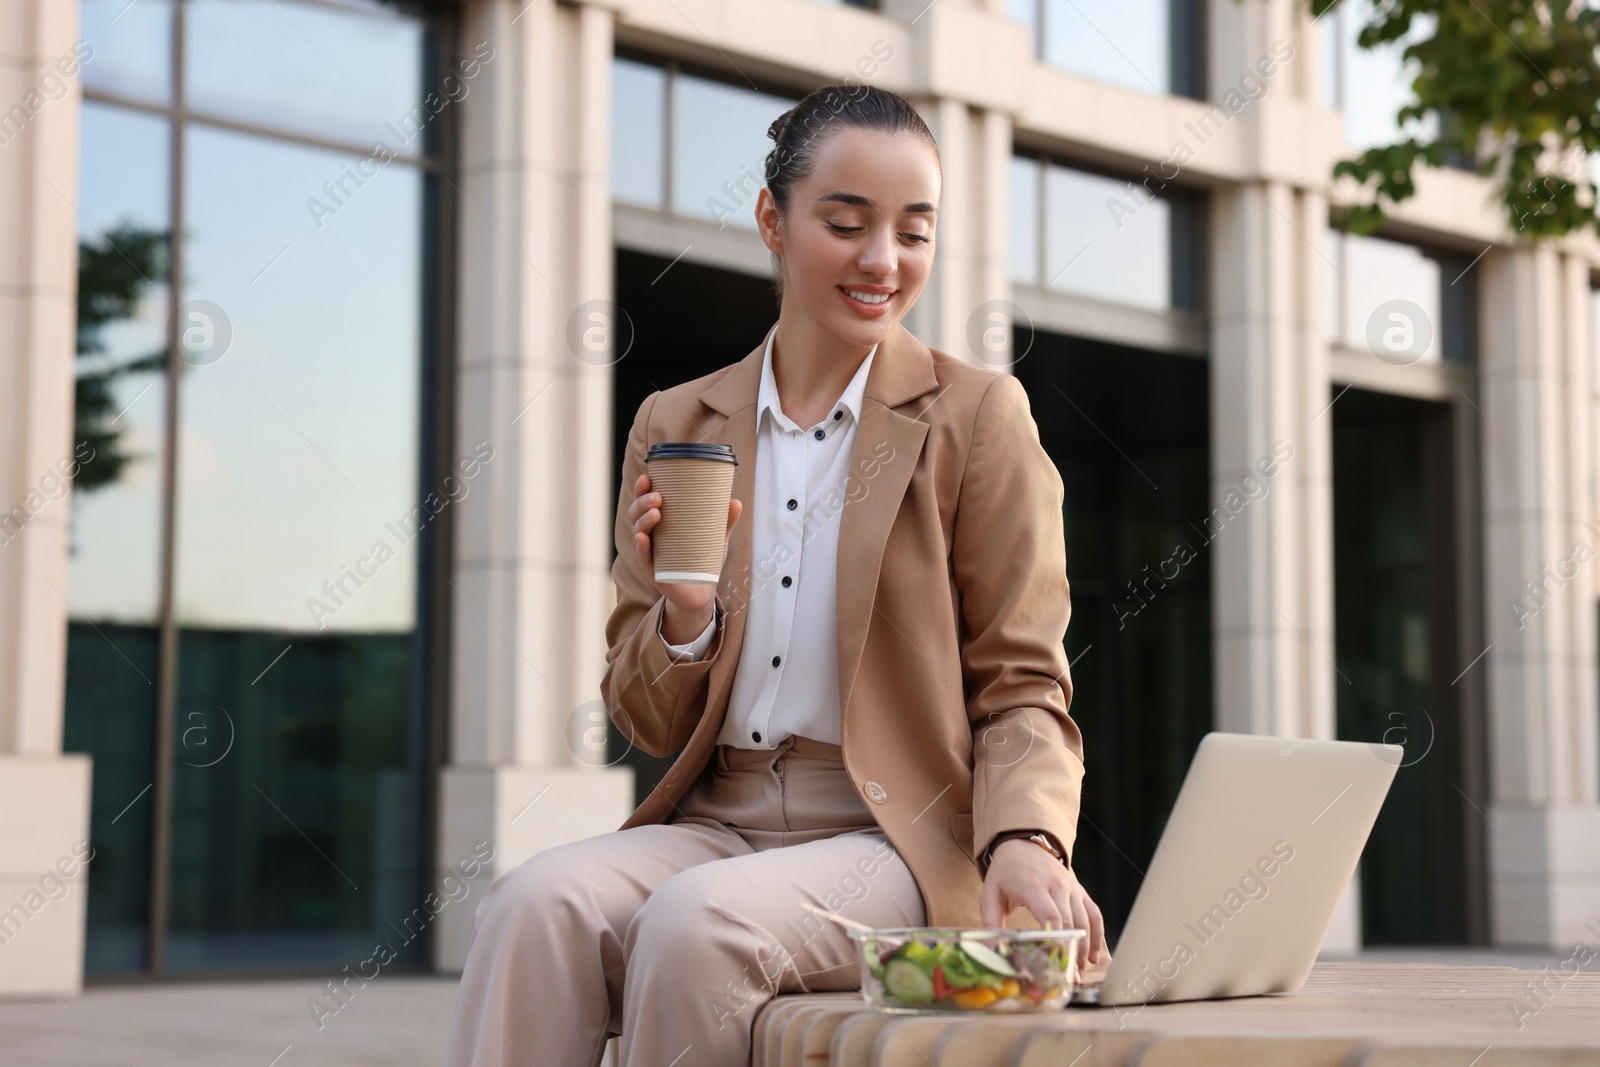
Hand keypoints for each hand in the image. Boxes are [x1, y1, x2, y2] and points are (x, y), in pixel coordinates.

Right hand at [628, 473, 741, 641]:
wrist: (701, 592)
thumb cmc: (703, 560)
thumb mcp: (715, 538)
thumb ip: (725, 521)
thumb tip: (735, 502)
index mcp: (661, 521)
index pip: (645, 500)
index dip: (642, 488)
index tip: (648, 476)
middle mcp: (650, 534)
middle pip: (637, 513)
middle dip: (643, 501)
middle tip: (658, 497)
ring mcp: (649, 552)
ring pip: (639, 531)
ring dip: (643, 520)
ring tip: (656, 512)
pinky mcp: (652, 570)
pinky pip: (643, 557)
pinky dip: (642, 546)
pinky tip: (642, 538)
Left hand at [979, 840, 1106, 968]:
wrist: (1023, 844)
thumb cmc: (1005, 873)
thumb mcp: (990, 894)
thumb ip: (990, 922)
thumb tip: (992, 951)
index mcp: (1033, 886)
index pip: (1050, 915)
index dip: (1056, 939)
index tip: (1055, 962)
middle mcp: (1057, 886)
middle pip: (1071, 923)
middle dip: (1071, 952)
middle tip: (1068, 978)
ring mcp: (1072, 888)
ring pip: (1086, 921)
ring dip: (1084, 949)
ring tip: (1079, 974)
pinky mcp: (1080, 891)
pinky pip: (1094, 914)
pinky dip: (1096, 936)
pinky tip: (1092, 957)